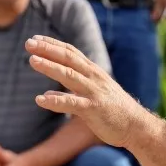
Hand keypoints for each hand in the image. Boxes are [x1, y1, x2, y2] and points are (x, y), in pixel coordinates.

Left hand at [26, 35, 150, 149]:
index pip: (71, 52)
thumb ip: (70, 91)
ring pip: (69, 76)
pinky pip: (71, 104)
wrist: (136, 126)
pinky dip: (55, 101)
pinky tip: (40, 99)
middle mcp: (93, 78)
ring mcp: (94, 92)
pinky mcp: (93, 109)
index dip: (53, 44)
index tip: (35, 39)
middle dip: (48, 49)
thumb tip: (46, 93)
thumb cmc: (114, 109)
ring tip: (32, 60)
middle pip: (68, 58)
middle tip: (29, 43)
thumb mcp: (94, 92)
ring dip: (50, 67)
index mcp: (93, 72)